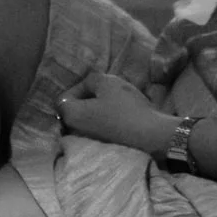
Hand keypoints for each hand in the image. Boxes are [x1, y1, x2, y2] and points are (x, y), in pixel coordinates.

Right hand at [56, 71, 176, 153]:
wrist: (154, 135)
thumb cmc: (115, 122)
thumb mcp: (80, 114)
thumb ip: (64, 107)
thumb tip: (62, 106)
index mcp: (104, 79)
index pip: (77, 87)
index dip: (68, 102)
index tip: (65, 118)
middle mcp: (119, 83)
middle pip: (92, 98)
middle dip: (82, 112)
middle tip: (76, 128)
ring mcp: (132, 97)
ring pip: (105, 108)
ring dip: (96, 121)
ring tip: (93, 135)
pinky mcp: (141, 112)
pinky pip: (119, 117)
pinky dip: (112, 126)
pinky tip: (111, 137)